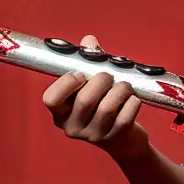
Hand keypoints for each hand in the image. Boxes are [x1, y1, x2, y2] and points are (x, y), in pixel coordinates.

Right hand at [42, 35, 146, 161]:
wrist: (123, 141)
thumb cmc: (103, 105)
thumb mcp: (92, 85)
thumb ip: (89, 61)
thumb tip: (89, 41)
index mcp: (61, 113)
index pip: (50, 99)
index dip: (66, 83)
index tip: (80, 75)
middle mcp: (73, 127)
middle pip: (84, 100)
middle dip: (102, 80)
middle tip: (109, 76)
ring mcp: (93, 136)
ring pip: (107, 108)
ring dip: (121, 89)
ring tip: (125, 86)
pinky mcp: (115, 139)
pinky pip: (125, 116)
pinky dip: (133, 102)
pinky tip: (132, 100)